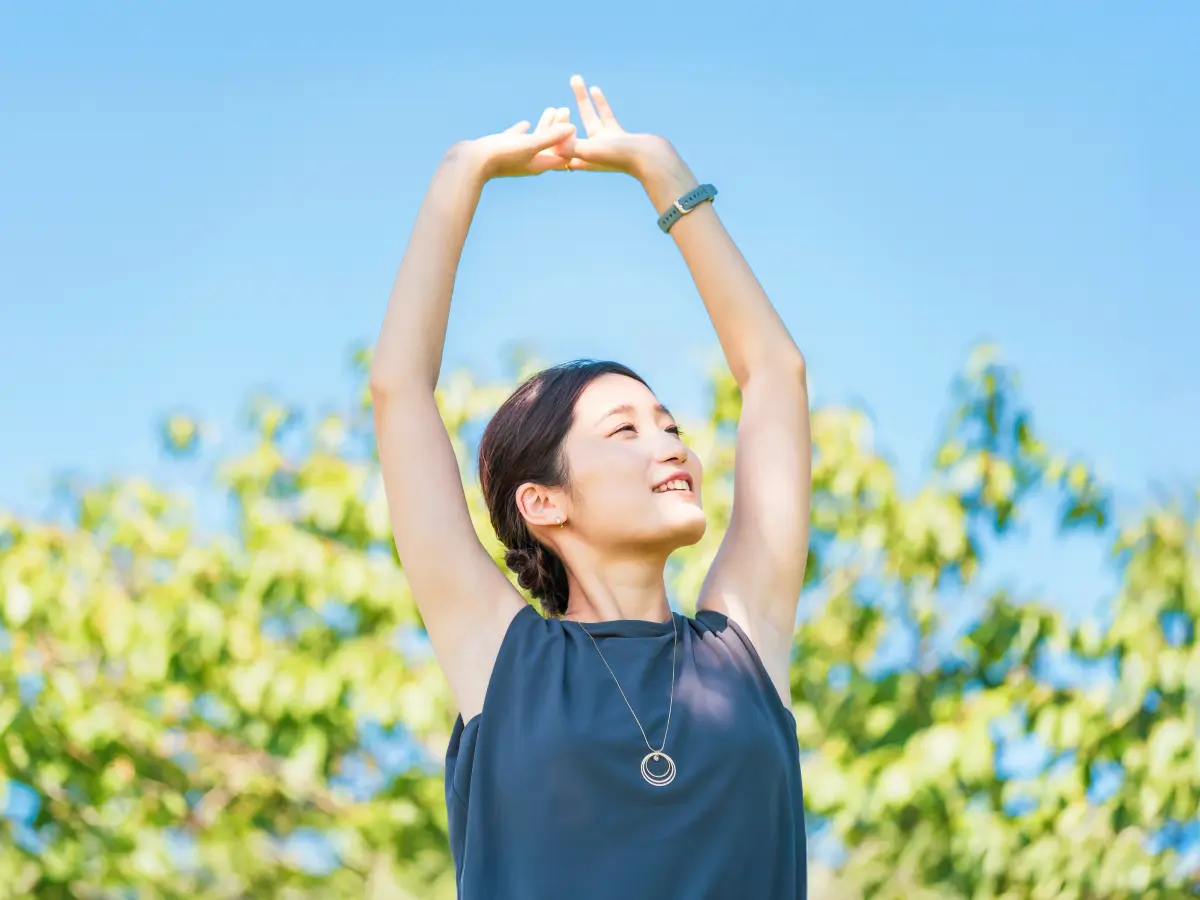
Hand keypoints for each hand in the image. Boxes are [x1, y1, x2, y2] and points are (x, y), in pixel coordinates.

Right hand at [455, 106, 575, 179]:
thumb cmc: (501, 155)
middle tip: (565, 109)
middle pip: (550, 145)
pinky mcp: (501, 151)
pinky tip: (526, 123)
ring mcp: (514, 157)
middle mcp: (529, 163)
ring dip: (544, 126)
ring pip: (534, 140)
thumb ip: (550, 137)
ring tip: (551, 109)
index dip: (570, 142)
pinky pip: (516, 140)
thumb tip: (573, 128)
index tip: (575, 124)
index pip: (562, 155)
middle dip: (558, 129)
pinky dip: (522, 131)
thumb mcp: (530, 144)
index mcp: (539, 165)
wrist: (469, 163)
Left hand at [559, 75, 675, 178]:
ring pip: (589, 119)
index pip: (558, 149)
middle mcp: (591, 154)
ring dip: (582, 99)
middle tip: (553, 99)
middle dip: (561, 115)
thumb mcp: (591, 151)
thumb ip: (571, 147)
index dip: (549, 136)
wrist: (653, 158)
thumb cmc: (622, 157)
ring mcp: (606, 145)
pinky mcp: (619, 137)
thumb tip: (551, 143)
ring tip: (575, 78)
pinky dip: (600, 103)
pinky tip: (594, 88)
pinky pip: (605, 117)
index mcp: (581, 161)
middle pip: (570, 132)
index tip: (545, 119)